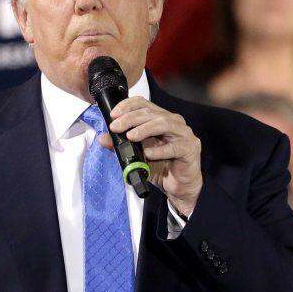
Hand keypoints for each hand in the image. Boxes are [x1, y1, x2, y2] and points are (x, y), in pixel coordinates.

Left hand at [102, 97, 201, 215]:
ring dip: (144, 129)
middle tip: (116, 127)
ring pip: (163, 123)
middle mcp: (173, 122)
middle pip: (150, 113)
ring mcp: (183, 134)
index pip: (144, 104)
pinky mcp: (190, 148)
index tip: (114, 115)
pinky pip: (174, 147)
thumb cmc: (161, 167)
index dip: (128, 105)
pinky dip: (160, 150)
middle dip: (130, 118)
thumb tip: (102, 138)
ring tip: (130, 136)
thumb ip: (120, 146)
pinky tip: (149, 154)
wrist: (179, 187)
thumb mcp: (136, 156)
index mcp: (161, 118)